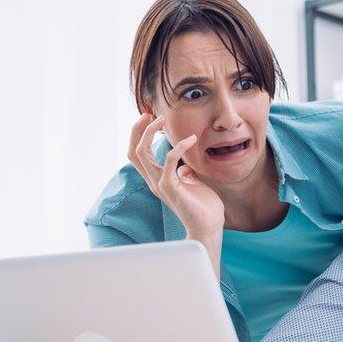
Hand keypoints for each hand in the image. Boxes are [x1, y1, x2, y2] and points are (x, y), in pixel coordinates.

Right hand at [127, 114, 225, 241]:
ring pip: (142, 152)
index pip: (138, 155)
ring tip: (162, 120)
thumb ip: (185, 174)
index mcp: (157, 180)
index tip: (150, 119)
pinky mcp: (170, 187)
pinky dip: (179, 146)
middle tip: (150, 114)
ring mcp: (160, 184)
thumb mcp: (193, 185)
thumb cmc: (204, 207)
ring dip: (150, 132)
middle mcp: (154, 181)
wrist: (209, 227)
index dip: (139, 135)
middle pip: (133, 151)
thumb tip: (185, 166)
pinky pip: (168, 160)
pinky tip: (191, 139)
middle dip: (138, 130)